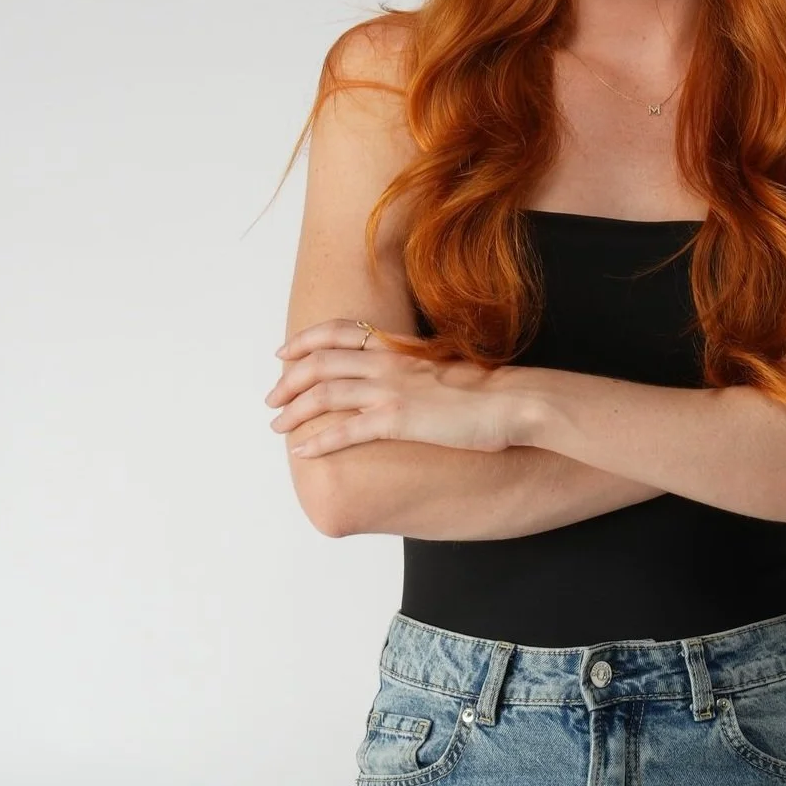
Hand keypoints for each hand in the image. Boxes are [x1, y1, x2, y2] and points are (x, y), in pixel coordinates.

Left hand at [267, 321, 521, 455]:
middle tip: (271, 399)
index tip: (283, 353)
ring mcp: (390, 390)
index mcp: (398, 346)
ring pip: (324, 393)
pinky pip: (345, 429)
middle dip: (289, 380)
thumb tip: (408, 382)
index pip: (338, 333)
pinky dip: (319, 441)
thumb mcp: (446, 369)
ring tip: (277, 426)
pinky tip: (302, 452)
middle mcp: (387, 362)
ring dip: (295, 410)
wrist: (514, 402)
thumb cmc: (488, 391)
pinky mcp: (397, 419)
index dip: (304, 341)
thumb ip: (417, 369)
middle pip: (320, 362)